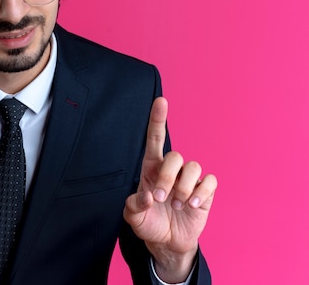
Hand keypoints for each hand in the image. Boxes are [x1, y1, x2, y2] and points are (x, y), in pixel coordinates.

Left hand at [123, 97, 216, 282]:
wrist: (167, 242)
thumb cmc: (148, 223)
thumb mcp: (133, 217)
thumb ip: (134, 205)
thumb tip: (149, 195)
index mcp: (151, 168)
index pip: (155, 139)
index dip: (157, 119)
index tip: (161, 100)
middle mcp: (171, 169)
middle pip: (175, 156)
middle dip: (168, 178)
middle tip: (162, 198)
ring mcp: (189, 179)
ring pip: (194, 167)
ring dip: (184, 188)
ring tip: (177, 206)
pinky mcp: (205, 191)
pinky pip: (210, 181)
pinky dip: (201, 193)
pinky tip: (192, 205)